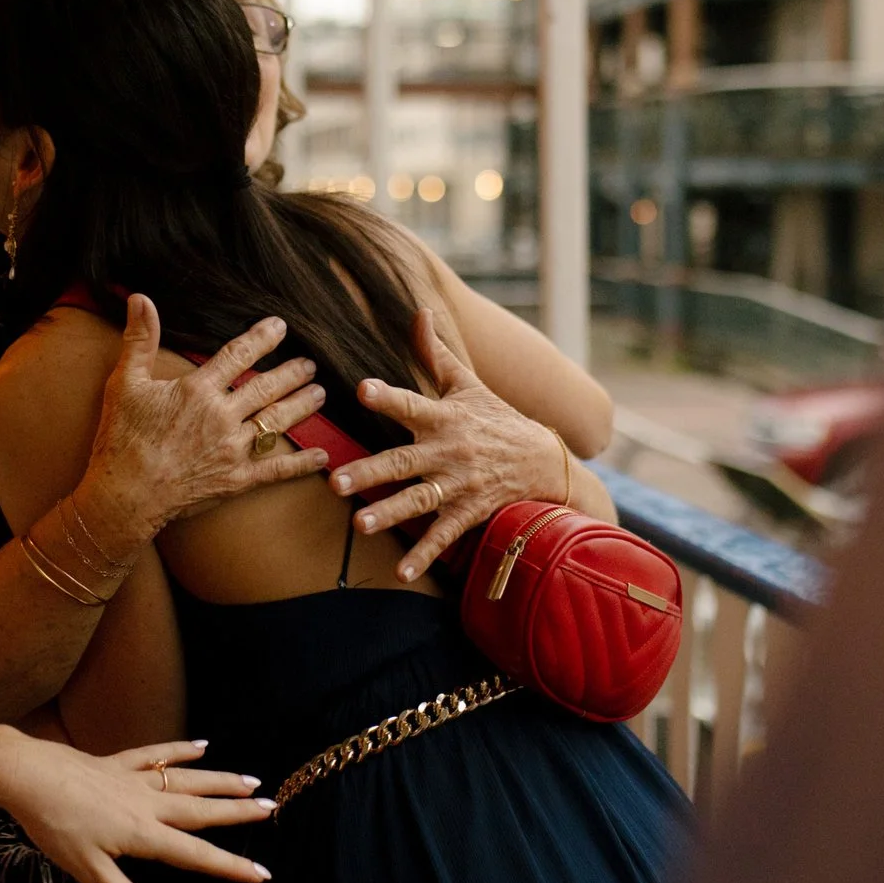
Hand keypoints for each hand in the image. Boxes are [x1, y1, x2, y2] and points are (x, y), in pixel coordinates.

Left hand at [0, 733, 273, 882]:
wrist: (27, 775)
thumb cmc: (54, 826)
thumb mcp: (87, 871)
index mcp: (143, 833)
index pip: (196, 855)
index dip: (230, 866)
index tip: (263, 873)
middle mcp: (147, 804)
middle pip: (201, 810)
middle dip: (238, 812)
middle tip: (273, 806)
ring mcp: (133, 779)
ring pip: (187, 780)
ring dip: (220, 781)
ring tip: (251, 779)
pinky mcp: (116, 762)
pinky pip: (156, 755)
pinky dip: (180, 750)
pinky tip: (202, 746)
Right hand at [74, 295, 329, 546]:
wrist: (126, 495)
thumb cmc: (122, 438)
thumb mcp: (125, 383)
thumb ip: (139, 339)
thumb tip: (140, 299)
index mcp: (198, 390)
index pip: (238, 355)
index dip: (262, 339)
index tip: (280, 327)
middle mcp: (222, 416)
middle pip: (267, 388)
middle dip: (292, 373)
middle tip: (310, 364)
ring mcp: (233, 450)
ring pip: (277, 422)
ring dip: (301, 406)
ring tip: (319, 394)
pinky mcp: (237, 480)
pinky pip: (276, 469)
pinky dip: (302, 463)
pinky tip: (322, 455)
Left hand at [331, 309, 584, 581]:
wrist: (547, 461)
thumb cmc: (497, 419)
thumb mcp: (468, 385)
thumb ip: (436, 353)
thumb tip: (419, 309)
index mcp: (445, 417)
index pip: (413, 403)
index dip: (388, 396)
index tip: (362, 389)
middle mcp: (450, 450)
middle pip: (405, 461)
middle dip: (370, 471)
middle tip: (336, 480)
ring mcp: (461, 484)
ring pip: (420, 500)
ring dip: (390, 513)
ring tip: (359, 525)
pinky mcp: (471, 511)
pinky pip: (445, 535)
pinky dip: (425, 555)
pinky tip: (403, 573)